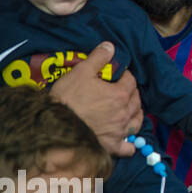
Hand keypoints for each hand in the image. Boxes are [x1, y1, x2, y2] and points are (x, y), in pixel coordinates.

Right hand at [48, 42, 141, 156]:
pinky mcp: (112, 146)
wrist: (54, 127)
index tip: (117, 75)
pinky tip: (126, 140)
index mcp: (121, 94)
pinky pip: (128, 146)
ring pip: (136, 121)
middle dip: (131, 93)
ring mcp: (119, 131)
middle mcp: (125, 113)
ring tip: (129, 111)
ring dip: (135, 114)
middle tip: (121, 90)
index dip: (125, 75)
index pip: (131, 81)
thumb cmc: (67, 98)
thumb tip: (110, 46)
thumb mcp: (80, 72)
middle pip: (136, 100)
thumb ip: (98, 58)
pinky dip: (130, 143)